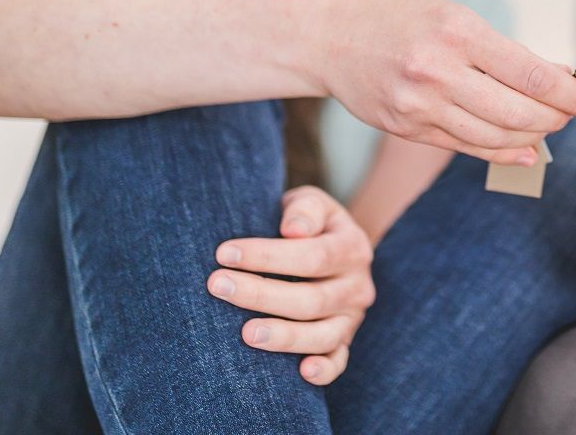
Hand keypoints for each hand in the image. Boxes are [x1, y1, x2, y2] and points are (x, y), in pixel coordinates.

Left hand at [208, 186, 376, 384]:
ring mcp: (352, 318)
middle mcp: (358, 286)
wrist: (329, 247)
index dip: (268, 256)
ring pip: (323, 335)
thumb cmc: (307, 224)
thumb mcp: (310, 204)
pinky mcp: (344, 343)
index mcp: (352, 247)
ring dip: (284, 336)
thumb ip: (304, 209)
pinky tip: (302, 372)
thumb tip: (293, 230)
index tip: (224, 253)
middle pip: (312, 298)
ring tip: (246, 334)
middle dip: (261, 294)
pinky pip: (339, 362)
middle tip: (218, 285)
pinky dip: (325, 370)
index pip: (312, 256)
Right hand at [317, 0, 575, 164]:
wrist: (327, 35)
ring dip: (533, 135)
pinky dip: (503, 152)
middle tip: (575, 113)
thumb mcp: (454, 16)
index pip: (531, 74)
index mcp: (458, 32)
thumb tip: (560, 77)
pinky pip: (468, 148)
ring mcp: (419, 105)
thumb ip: (504, 51)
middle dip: (556, 117)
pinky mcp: (407, 129)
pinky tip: (525, 149)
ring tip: (549, 125)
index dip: (572, 95)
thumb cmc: (398, 17)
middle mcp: (438, 71)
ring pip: (496, 136)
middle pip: (519, 112)